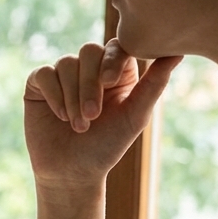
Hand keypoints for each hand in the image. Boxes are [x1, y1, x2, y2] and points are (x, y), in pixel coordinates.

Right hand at [24, 40, 181, 193]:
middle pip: (88, 52)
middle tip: (92, 116)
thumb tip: (178, 54)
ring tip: (78, 125)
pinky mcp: (39, 84)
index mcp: (116, 70)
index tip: (110, 84)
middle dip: (89, 84)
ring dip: (72, 96)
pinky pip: (44, 74)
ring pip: (66, 64)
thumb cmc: (106, 146)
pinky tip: (60, 116)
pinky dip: (54, 95)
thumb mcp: (135, 117)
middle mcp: (89, 68)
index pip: (116, 47)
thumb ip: (154, 85)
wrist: (71, 171)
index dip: (111, 61)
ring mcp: (63, 74)